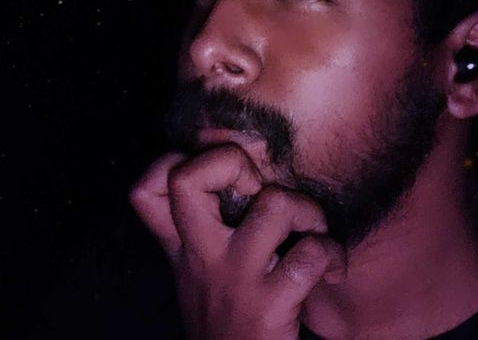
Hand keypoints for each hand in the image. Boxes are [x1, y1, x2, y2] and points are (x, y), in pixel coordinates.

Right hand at [129, 145, 344, 339]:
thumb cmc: (224, 315)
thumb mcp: (195, 271)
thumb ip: (195, 227)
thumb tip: (216, 169)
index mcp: (183, 245)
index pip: (146, 188)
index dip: (174, 161)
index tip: (219, 173)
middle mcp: (200, 256)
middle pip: (186, 179)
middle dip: (232, 161)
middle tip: (257, 187)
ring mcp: (234, 278)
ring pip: (274, 205)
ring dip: (307, 210)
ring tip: (312, 231)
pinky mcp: (269, 306)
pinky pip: (310, 254)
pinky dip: (331, 253)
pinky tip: (332, 270)